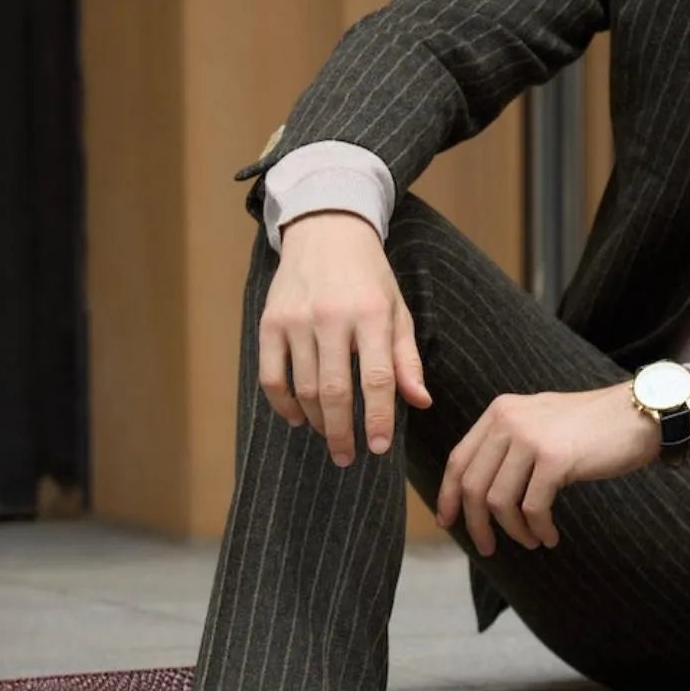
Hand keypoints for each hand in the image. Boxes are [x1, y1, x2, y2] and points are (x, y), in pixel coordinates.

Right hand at [257, 211, 430, 465]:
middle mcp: (332, 317)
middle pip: (335, 391)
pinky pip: (272, 377)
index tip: (378, 448)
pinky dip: (283, 405)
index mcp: (372, 314)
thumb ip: (407, 359)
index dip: (378, 418)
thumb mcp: (398, 310)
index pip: (376, 378)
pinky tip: (298, 419)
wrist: (326, 232)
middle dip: (342, 433)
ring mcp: (296, 319)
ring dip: (317, 422)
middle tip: (348, 458)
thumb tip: (420, 402)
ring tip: (330, 437)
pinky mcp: (270, 322)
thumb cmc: (369, 278)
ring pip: (304, 388)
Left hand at [434, 379, 689, 554]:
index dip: (448, 496)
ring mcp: (531, 437)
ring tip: (532, 542)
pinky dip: (538, 529)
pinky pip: (532, 507)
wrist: (637, 414)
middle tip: (488, 548)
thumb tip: (479, 492)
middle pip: (472, 484)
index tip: (449, 522)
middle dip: (476, 524)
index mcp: (501, 411)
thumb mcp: (540, 422)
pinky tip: (550, 537)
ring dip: (513, 531)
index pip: (459, 458)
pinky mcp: (555, 458)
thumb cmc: (592, 427)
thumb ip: (509, 443)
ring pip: (499, 501)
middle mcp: (509, 420)